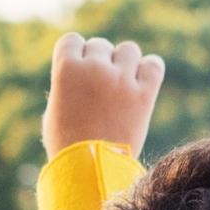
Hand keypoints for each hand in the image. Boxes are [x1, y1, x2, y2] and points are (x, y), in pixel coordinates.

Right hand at [45, 34, 167, 154]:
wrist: (91, 169)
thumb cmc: (67, 142)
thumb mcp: (55, 108)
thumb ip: (69, 83)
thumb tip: (84, 70)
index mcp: (65, 69)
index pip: (72, 40)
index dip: (76, 55)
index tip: (79, 73)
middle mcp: (93, 68)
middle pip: (100, 45)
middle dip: (100, 62)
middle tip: (101, 89)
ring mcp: (120, 80)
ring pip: (129, 50)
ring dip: (125, 63)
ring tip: (122, 86)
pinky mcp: (143, 94)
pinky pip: (154, 65)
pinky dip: (149, 70)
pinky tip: (143, 83)